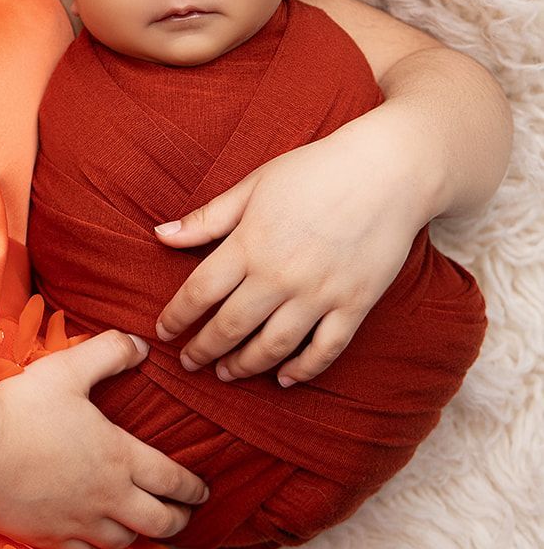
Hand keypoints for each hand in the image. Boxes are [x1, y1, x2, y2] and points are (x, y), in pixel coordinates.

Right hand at [0, 331, 208, 548]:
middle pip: (159, 522)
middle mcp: (108, 498)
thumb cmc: (22, 408)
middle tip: (183, 514)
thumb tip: (142, 345)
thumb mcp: (69, 368)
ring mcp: (79, 523)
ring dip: (138, 533)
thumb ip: (109, 353)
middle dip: (178, 519)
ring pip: (124, 541)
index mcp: (120, 458)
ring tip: (140, 525)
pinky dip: (97, 547)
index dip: (192, 487)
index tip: (203, 491)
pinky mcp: (50, 539)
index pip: (171, 479)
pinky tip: (94, 537)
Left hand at [154, 118, 424, 385]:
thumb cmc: (315, 170)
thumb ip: (207, 217)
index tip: (163, 331)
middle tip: (188, 362)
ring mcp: (320, 295)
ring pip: (273, 347)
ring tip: (226, 373)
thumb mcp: (254, 185)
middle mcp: (280, 276)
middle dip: (203, 350)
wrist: (388, 171)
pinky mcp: (354, 305)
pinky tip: (283, 378)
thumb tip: (160, 235)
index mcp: (250, 244)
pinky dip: (302, 370)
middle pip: (230, 327)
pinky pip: (324, 350)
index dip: (176, 317)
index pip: (200, 292)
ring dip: (244, 366)